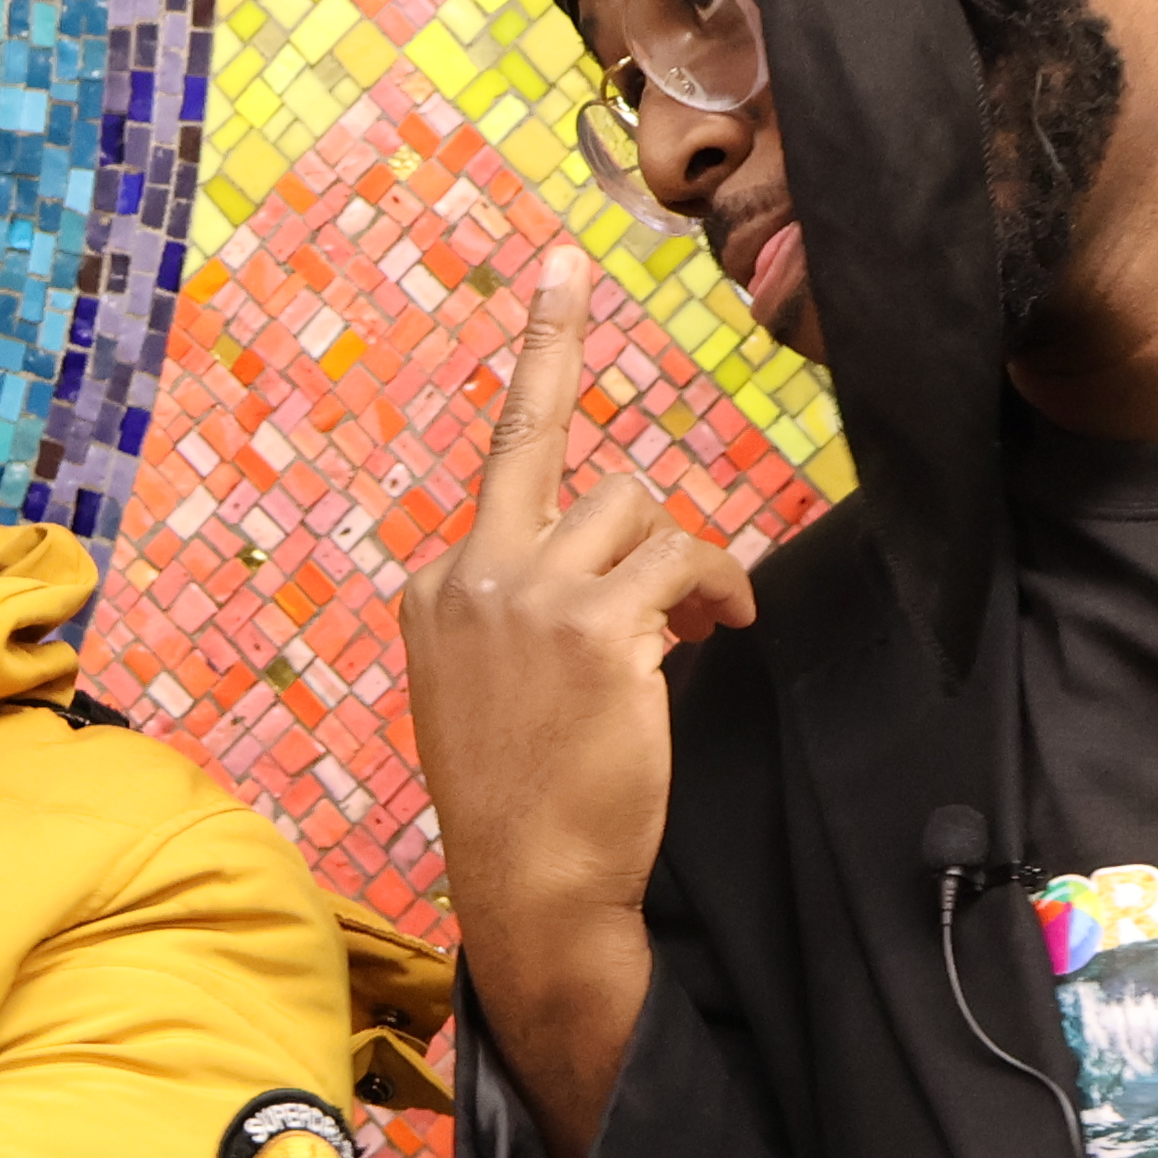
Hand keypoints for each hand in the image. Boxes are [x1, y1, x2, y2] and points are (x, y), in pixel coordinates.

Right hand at [395, 250, 754, 1157]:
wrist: (530, 883)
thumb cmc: (526, 800)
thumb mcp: (487, 691)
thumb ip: (526, 613)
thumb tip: (635, 573)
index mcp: (435, 588)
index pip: (503, 469)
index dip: (545, 366)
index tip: (556, 274)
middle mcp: (468, 573)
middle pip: (548, 445)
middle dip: (561, 362)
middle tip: (572, 282)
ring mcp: (527, 594)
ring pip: (636, 507)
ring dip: (682, 561)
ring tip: (696, 625)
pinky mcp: (597, 625)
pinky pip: (686, 560)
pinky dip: (718, 589)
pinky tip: (722, 630)